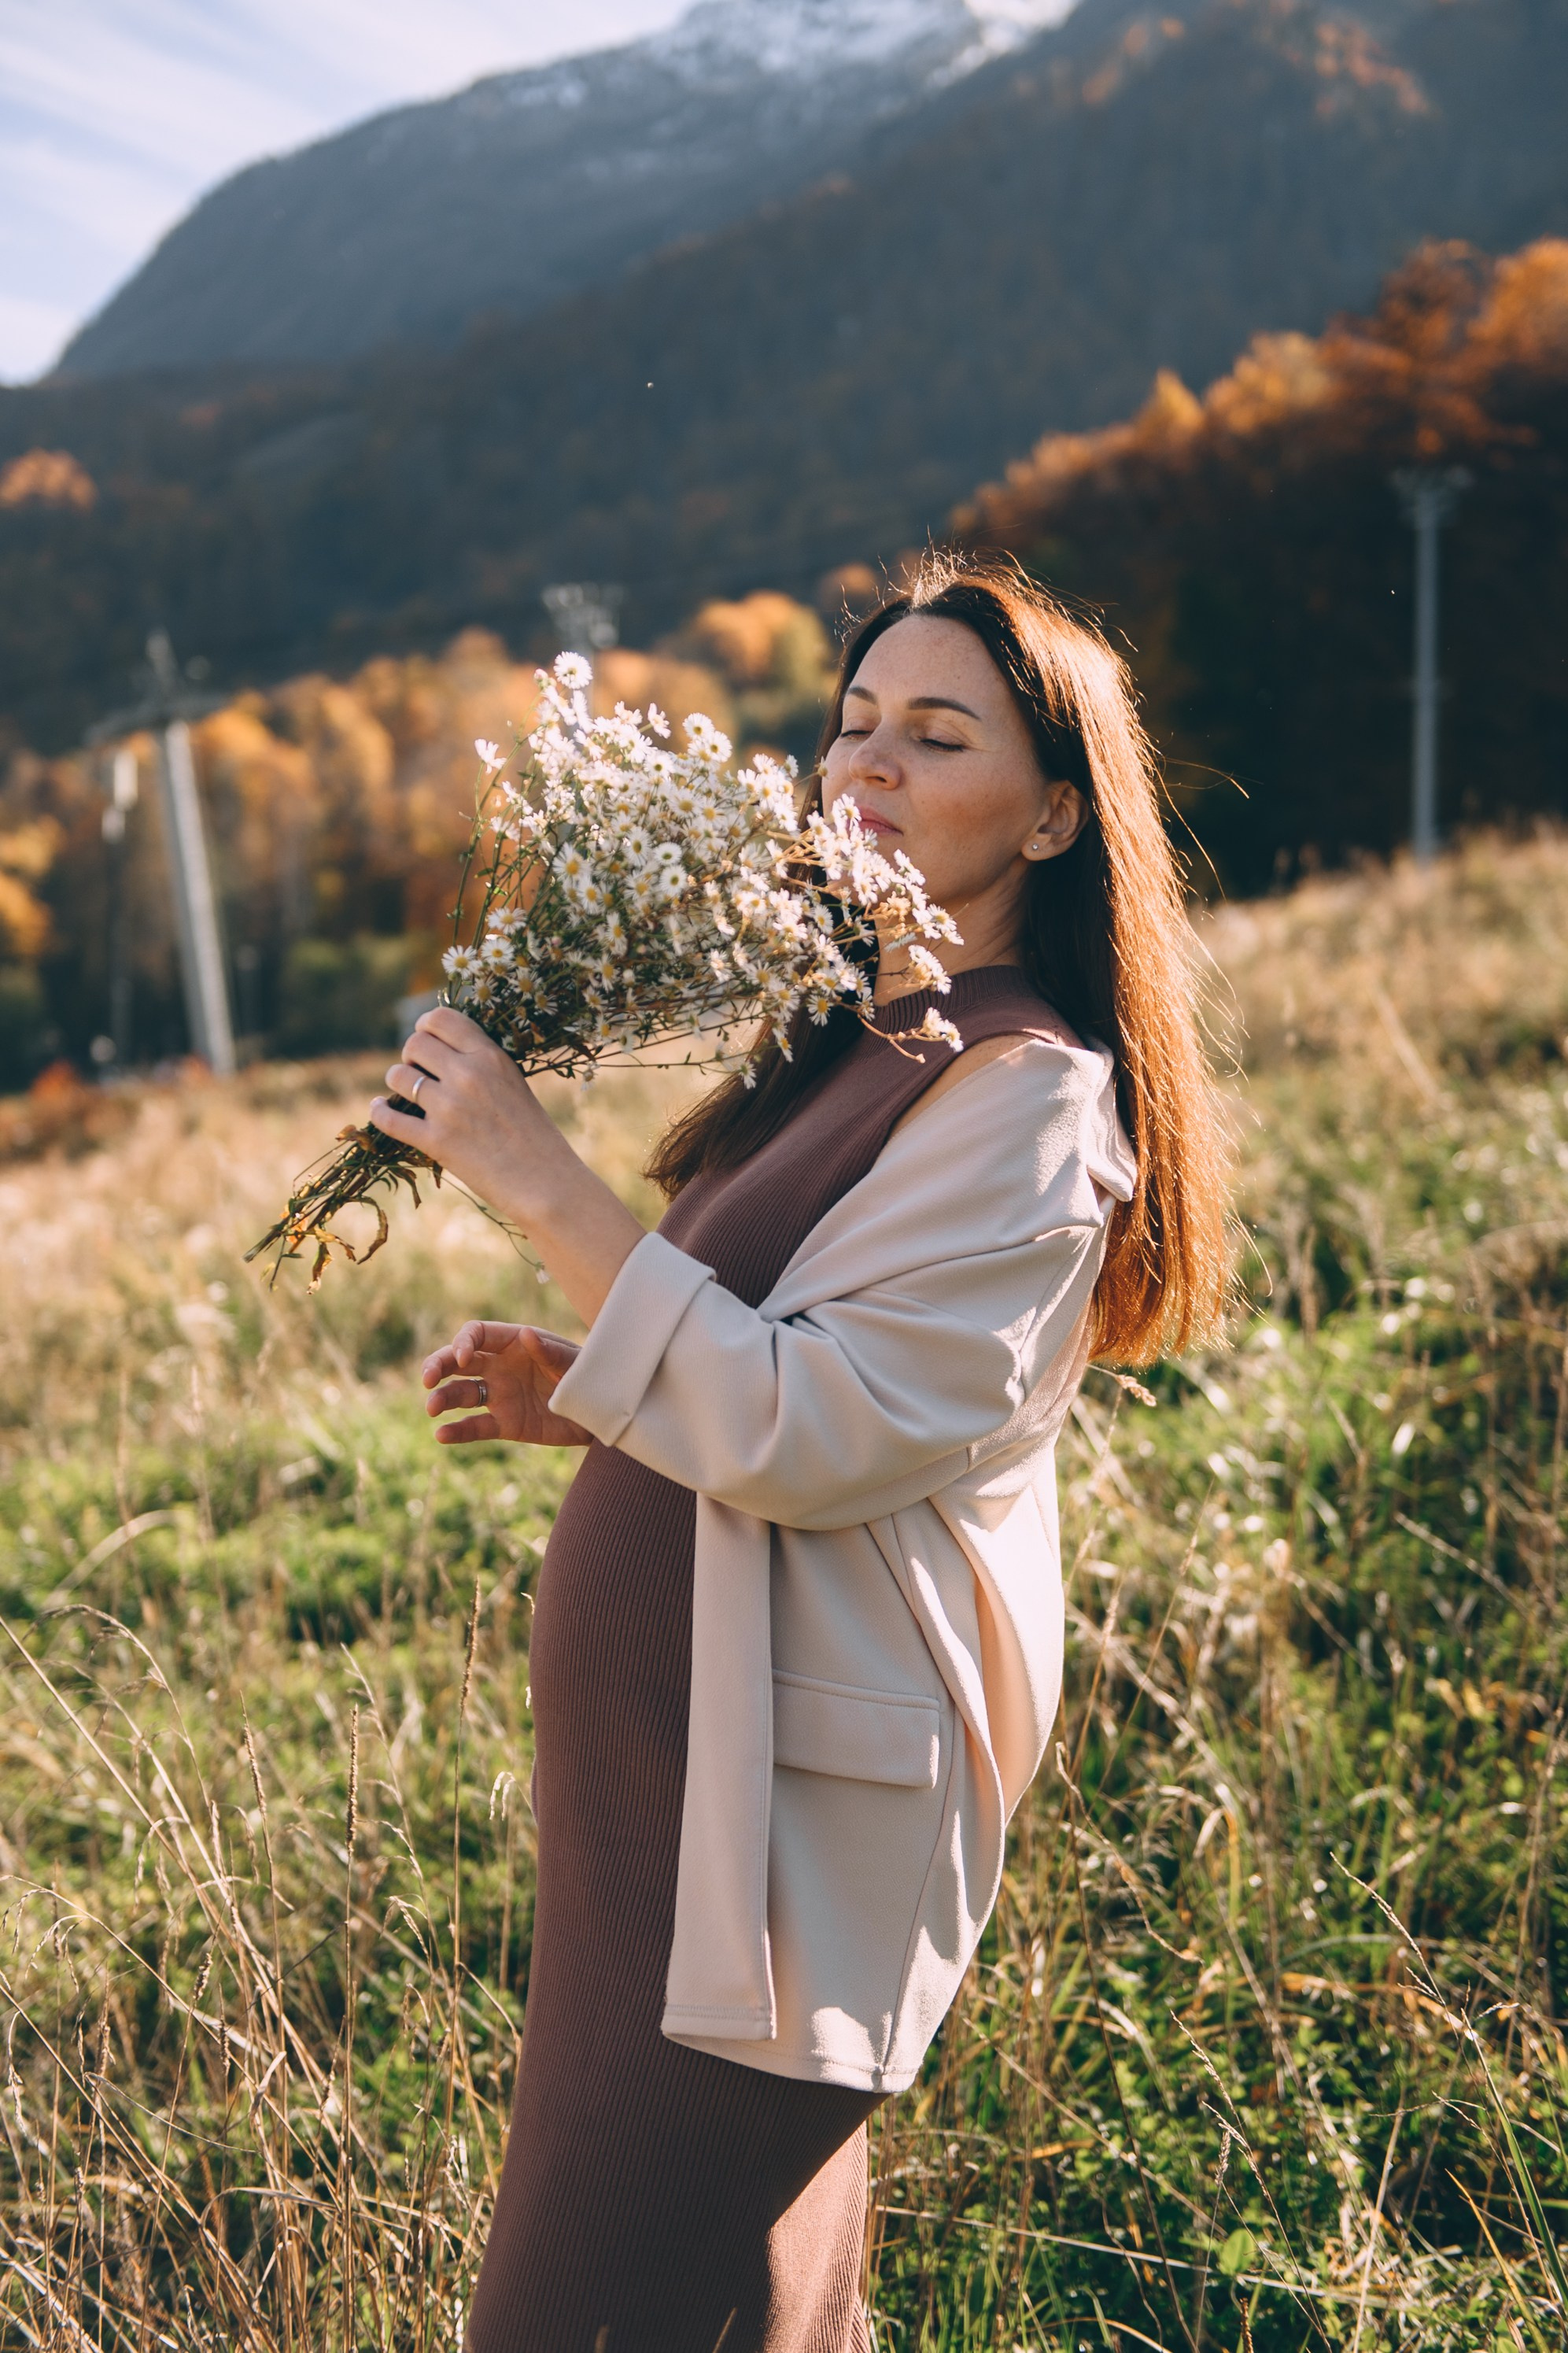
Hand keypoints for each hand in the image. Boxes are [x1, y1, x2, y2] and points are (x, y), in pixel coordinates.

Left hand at [369, 1006, 647, 1326]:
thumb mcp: (514, 1084)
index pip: (441, 1019)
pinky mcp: (435, 1141)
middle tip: (417, 1069)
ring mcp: (449, 1108)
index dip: (425, 1026)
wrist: (545, 1182)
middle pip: (415, 1044)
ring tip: (406, 1092)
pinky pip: (389, 1118)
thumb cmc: (535, 1135)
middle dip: (411, 1055)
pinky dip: (380, 1111)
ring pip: (398, 1076)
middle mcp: (468, 1075)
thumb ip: (482, 1063)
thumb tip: (442, 1051)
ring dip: (396, 1082)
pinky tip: (380, 1108)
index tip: (425, 1038)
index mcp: (490, 1057)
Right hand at [422, 1320, 589, 1447]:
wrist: (602, 1413)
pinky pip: (475, 1427)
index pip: (476, 1335)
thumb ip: (550, 1352)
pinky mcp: (504, 1424)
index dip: (463, 1342)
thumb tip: (525, 1335)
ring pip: (460, 1393)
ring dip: (442, 1399)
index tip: (463, 1358)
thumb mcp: (575, 1363)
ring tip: (432, 1408)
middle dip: (437, 1366)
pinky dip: (457, 1431)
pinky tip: (441, 1435)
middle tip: (426, 1380)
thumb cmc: (590, 1376)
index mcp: (514, 1343)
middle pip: (457, 1362)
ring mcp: (499, 1395)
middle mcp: (500, 1367)